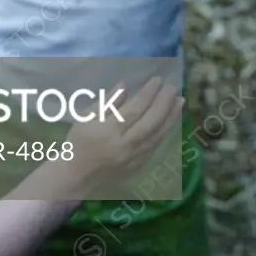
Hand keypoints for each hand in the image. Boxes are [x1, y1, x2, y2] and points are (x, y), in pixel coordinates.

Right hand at [66, 77, 182, 189]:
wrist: (76, 176)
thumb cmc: (78, 142)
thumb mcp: (86, 117)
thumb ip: (107, 102)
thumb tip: (125, 85)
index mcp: (108, 131)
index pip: (134, 109)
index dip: (148, 93)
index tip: (158, 80)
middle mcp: (124, 146)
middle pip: (150, 122)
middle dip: (164, 103)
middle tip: (173, 88)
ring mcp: (132, 158)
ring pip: (156, 135)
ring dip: (170, 117)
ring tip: (180, 101)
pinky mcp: (137, 167)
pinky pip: (155, 147)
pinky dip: (164, 132)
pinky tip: (171, 121)